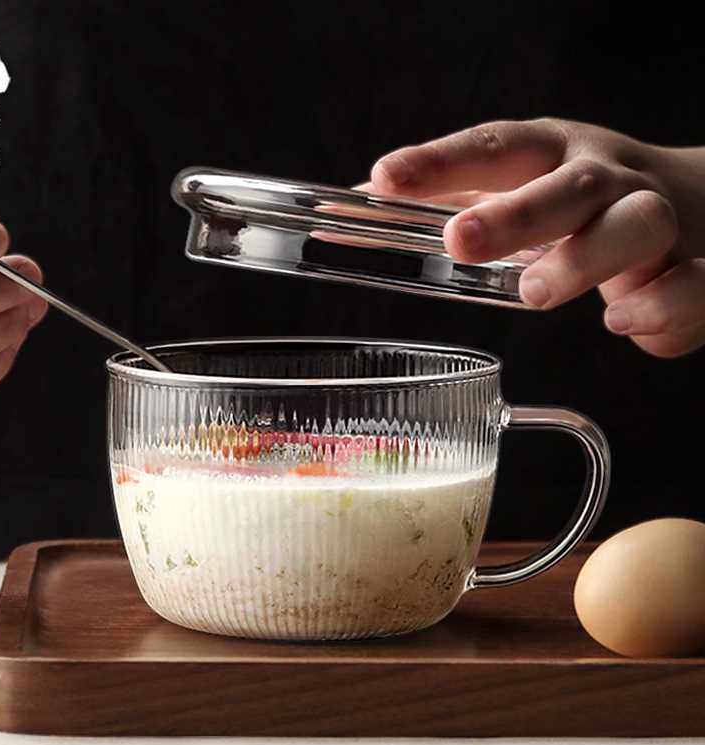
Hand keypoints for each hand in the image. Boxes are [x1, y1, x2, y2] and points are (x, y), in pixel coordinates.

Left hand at [364, 119, 704, 357]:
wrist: (700, 205)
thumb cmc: (581, 202)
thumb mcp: (515, 187)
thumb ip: (443, 200)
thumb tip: (348, 207)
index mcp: (551, 157)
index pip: (493, 148)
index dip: (439, 162)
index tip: (383, 181)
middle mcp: (605, 180)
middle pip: (568, 186)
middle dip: (515, 213)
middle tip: (460, 240)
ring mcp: (656, 220)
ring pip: (635, 226)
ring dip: (585, 260)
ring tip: (536, 291)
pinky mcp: (699, 266)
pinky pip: (692, 286)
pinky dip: (660, 308)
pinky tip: (624, 323)